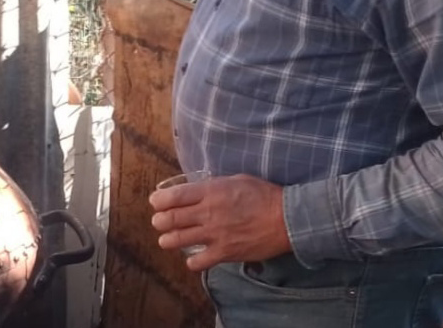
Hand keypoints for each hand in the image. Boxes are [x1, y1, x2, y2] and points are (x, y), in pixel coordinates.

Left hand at [148, 174, 292, 271]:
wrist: (286, 219)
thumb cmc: (264, 195)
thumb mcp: (236, 180)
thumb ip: (214, 186)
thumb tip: (198, 188)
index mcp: (210, 192)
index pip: (173, 196)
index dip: (159, 201)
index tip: (155, 203)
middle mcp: (208, 213)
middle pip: (171, 219)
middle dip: (159, 221)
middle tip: (159, 222)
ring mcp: (215, 234)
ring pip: (178, 240)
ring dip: (167, 240)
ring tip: (166, 240)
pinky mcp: (225, 253)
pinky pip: (199, 262)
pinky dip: (191, 262)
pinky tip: (192, 259)